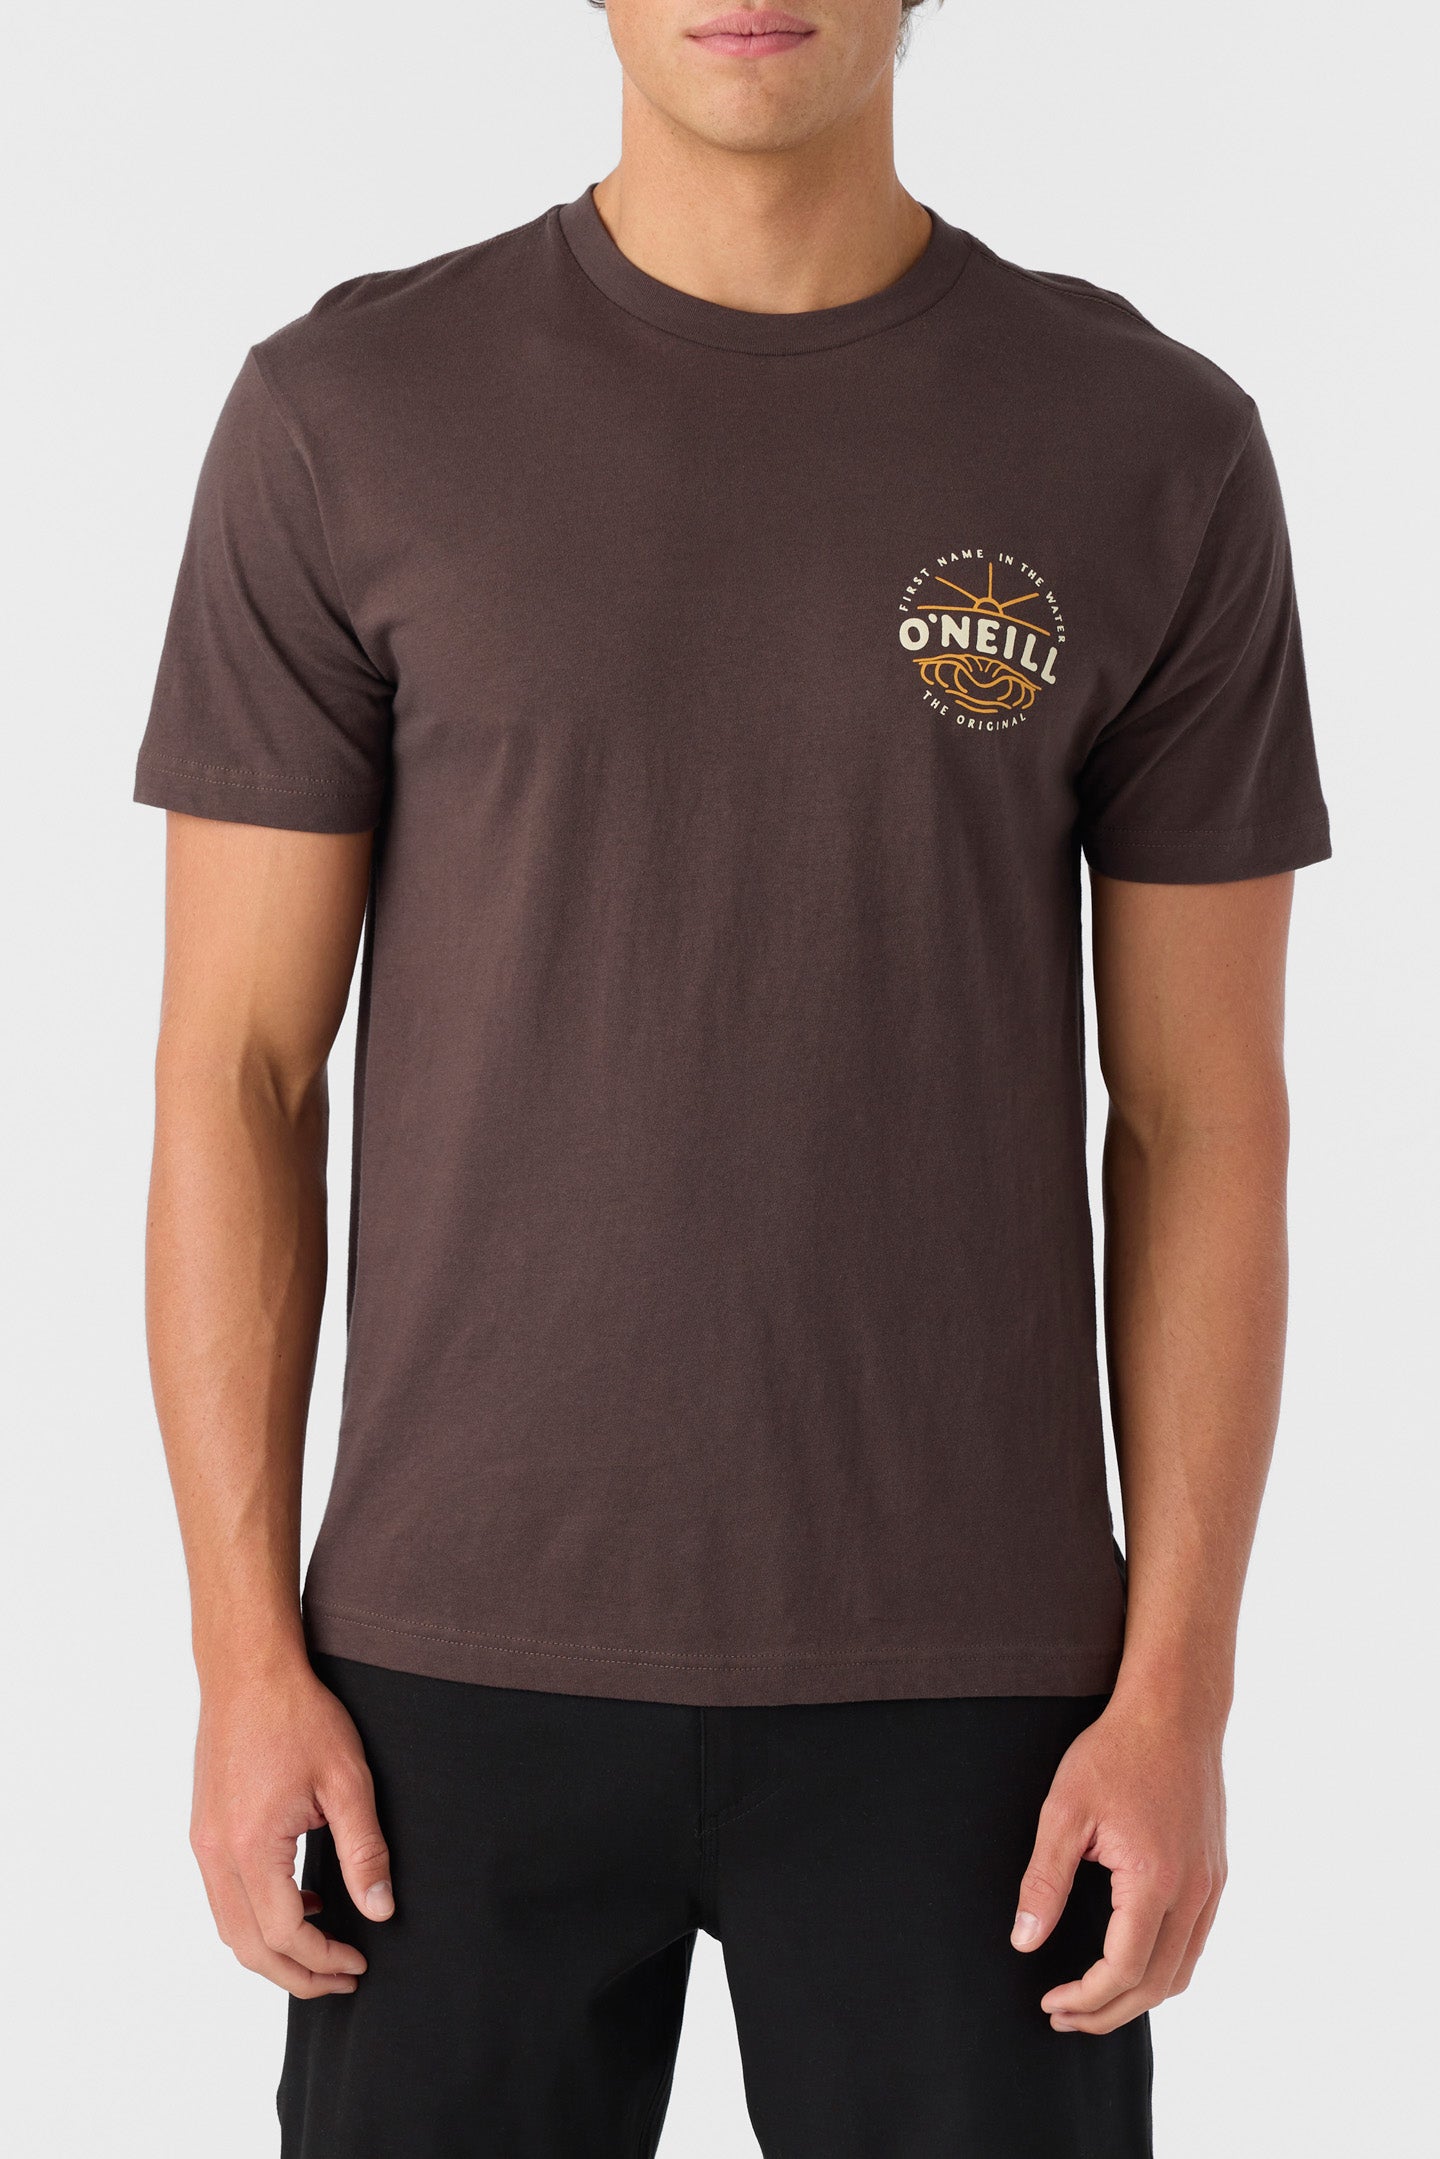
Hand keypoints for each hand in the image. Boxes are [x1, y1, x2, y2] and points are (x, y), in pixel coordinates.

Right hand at [190, 1659, 393, 1997]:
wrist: (248, 1671)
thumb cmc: (299, 1716)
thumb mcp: (347, 1780)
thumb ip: (364, 1850)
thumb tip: (380, 1910)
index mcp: (250, 1846)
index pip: (284, 1933)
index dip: (323, 1959)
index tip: (359, 1962)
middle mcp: (215, 1854)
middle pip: (248, 1947)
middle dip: (296, 1974)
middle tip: (343, 1978)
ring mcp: (203, 1843)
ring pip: (230, 1928)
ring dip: (274, 1951)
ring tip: (326, 1947)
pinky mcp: (203, 1831)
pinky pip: (223, 1898)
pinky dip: (257, 1917)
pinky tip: (302, 1899)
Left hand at [1011, 1692, 1225, 2033]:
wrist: (1174, 1710)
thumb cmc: (1115, 1752)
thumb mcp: (1064, 1810)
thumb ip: (1044, 1879)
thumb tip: (1024, 1941)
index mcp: (1155, 1880)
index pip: (1124, 1970)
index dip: (1086, 1999)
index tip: (1051, 2001)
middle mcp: (1194, 1891)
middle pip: (1157, 1984)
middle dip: (1108, 2011)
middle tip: (1063, 2015)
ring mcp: (1212, 1884)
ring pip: (1183, 1970)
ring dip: (1138, 1996)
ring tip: (1092, 1999)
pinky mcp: (1216, 1873)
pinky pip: (1196, 1943)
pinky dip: (1163, 1967)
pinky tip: (1129, 1960)